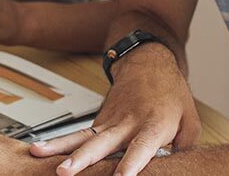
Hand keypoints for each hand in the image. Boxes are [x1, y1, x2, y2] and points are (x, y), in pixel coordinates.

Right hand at [30, 44, 199, 175]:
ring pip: (82, 136)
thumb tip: (175, 168)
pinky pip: (79, 135)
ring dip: (60, 147)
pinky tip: (41, 150)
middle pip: (102, 143)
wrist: (148, 62)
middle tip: (65, 172)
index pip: (141, 147)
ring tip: (39, 153)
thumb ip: (183, 148)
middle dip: (83, 159)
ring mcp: (110, 121)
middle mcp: (127, 123)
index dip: (132, 163)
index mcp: (154, 124)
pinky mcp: (99, 121)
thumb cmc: (170, 93)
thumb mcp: (190, 121)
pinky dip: (59, 143)